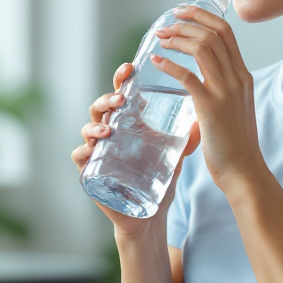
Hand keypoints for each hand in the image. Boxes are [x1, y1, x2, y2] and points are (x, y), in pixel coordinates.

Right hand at [71, 62, 199, 236]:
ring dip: (94, 125)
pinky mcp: (91, 171)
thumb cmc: (159, 181)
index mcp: (128, 122)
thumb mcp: (175, 155)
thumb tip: (203, 120)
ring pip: (87, 128)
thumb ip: (187, 138)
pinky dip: (82, 150)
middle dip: (107, 99)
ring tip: (108, 129)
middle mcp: (110, 131)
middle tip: (120, 99)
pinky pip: (79, 156)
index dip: (122, 78)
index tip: (130, 68)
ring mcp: (98, 150)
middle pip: (101, 106)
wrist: (151, 214)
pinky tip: (91, 149)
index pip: (122, 92)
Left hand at [150, 6, 265, 192]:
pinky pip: (188, 76)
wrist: (244, 171)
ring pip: (202, 48)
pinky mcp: (211, 107)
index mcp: (243, 76)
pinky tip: (156, 62)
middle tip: (165, 23)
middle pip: (214, 34)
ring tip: (159, 39)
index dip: (203, 16)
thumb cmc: (235, 145)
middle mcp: (238, 78)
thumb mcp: (233, 109)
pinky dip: (170, 64)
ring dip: (177, 39)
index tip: (183, 12)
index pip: (226, 32)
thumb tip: (197, 84)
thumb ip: (219, 92)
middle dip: (187, 22)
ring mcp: (226, 91)